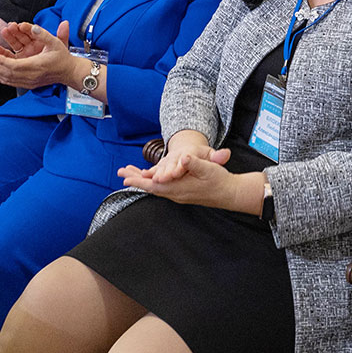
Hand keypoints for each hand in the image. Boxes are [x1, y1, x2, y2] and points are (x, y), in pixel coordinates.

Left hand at [0, 18, 81, 90]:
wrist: (69, 72)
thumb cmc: (63, 57)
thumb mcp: (56, 42)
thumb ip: (43, 34)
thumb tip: (33, 27)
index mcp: (37, 65)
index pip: (14, 65)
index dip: (2, 61)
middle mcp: (32, 76)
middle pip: (8, 73)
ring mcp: (30, 82)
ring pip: (9, 79)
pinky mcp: (30, 84)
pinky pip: (12, 83)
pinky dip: (2, 80)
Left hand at [117, 146, 239, 206]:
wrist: (230, 193)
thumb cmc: (219, 180)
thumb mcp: (209, 168)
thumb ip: (195, 163)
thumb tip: (184, 157)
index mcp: (179, 188)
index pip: (154, 185)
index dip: (140, 181)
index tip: (126, 178)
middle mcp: (176, 194)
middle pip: (151, 187)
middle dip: (136, 180)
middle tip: (121, 173)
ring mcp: (178, 194)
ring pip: (156, 188)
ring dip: (143, 181)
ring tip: (130, 174)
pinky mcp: (182, 192)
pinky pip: (162, 188)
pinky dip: (152, 182)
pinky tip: (150, 179)